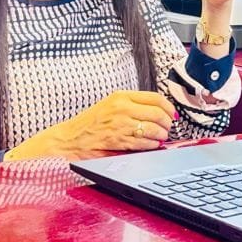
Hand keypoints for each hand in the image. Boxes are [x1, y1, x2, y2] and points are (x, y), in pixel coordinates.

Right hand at [4, 91, 176, 160]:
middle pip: (158, 113)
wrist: (69, 139)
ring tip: (161, 138)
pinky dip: (153, 145)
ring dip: (161, 135)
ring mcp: (121, 124)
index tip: (172, 114)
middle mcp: (122, 108)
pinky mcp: (120, 140)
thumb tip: (158, 111)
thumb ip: (132, 106)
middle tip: (168, 128)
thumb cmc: (90, 124)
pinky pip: (145, 143)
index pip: (155, 98)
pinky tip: (152, 145)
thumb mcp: (110, 105)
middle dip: (167, 123)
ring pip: (154, 129)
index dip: (168, 107)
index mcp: (121, 96)